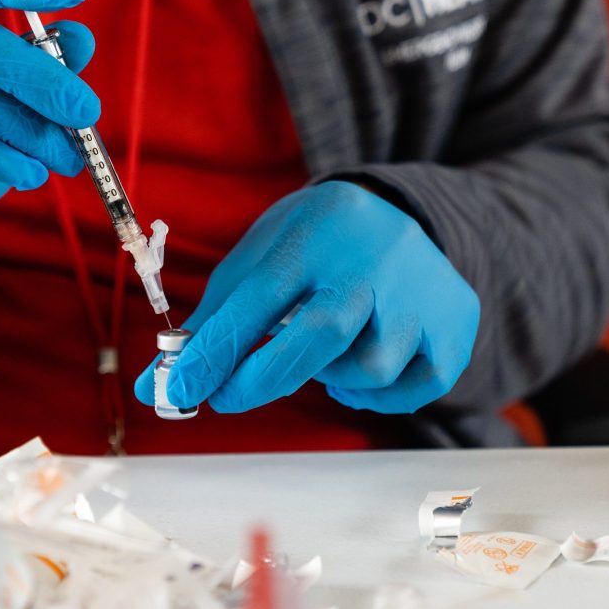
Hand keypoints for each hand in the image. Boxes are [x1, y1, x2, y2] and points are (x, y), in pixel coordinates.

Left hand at [134, 181, 478, 413]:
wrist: (402, 213)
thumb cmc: (312, 248)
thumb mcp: (260, 261)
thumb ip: (211, 322)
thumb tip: (155, 386)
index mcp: (316, 231)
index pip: (261, 295)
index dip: (218, 348)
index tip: (181, 389)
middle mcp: (376, 259)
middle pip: (321, 332)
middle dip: (264, 376)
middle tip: (227, 396)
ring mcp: (422, 293)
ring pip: (368, 366)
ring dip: (328, 378)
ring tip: (317, 355)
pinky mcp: (453, 325)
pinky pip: (411, 386)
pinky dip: (376, 395)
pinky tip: (357, 368)